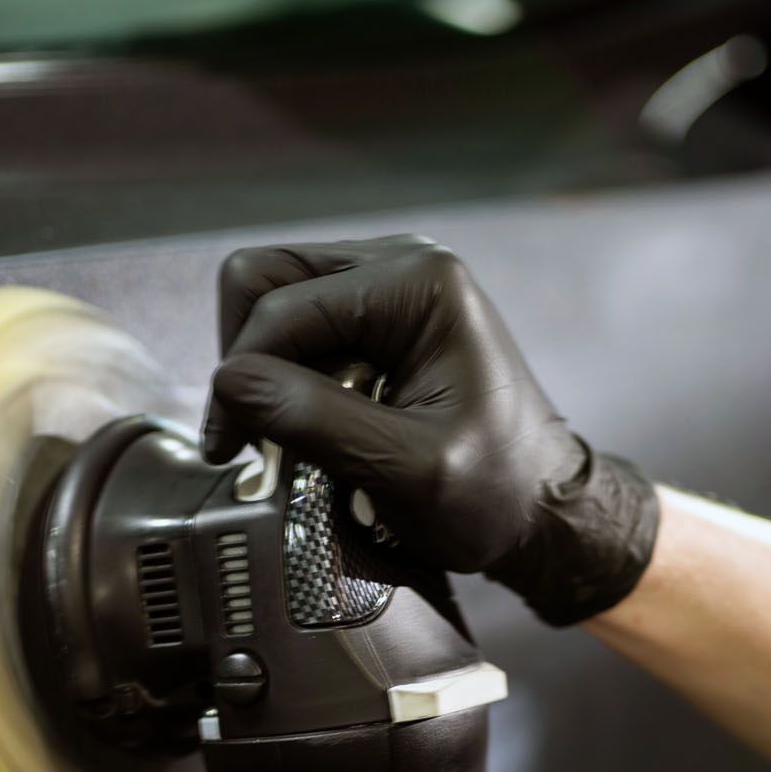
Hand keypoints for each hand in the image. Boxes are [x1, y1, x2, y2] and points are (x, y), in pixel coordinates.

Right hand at [204, 235, 658, 625]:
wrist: (541, 508)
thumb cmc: (495, 493)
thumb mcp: (407, 470)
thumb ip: (319, 421)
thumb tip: (230, 384)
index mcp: (419, 284)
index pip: (283, 307)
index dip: (241, 378)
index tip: (229, 449)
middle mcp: (401, 263)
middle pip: (266, 279)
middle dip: (244, 358)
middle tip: (248, 435)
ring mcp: (388, 284)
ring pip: (274, 300)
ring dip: (262, 369)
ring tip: (279, 437)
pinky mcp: (378, 315)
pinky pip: (302, 327)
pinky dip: (288, 375)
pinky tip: (307, 426)